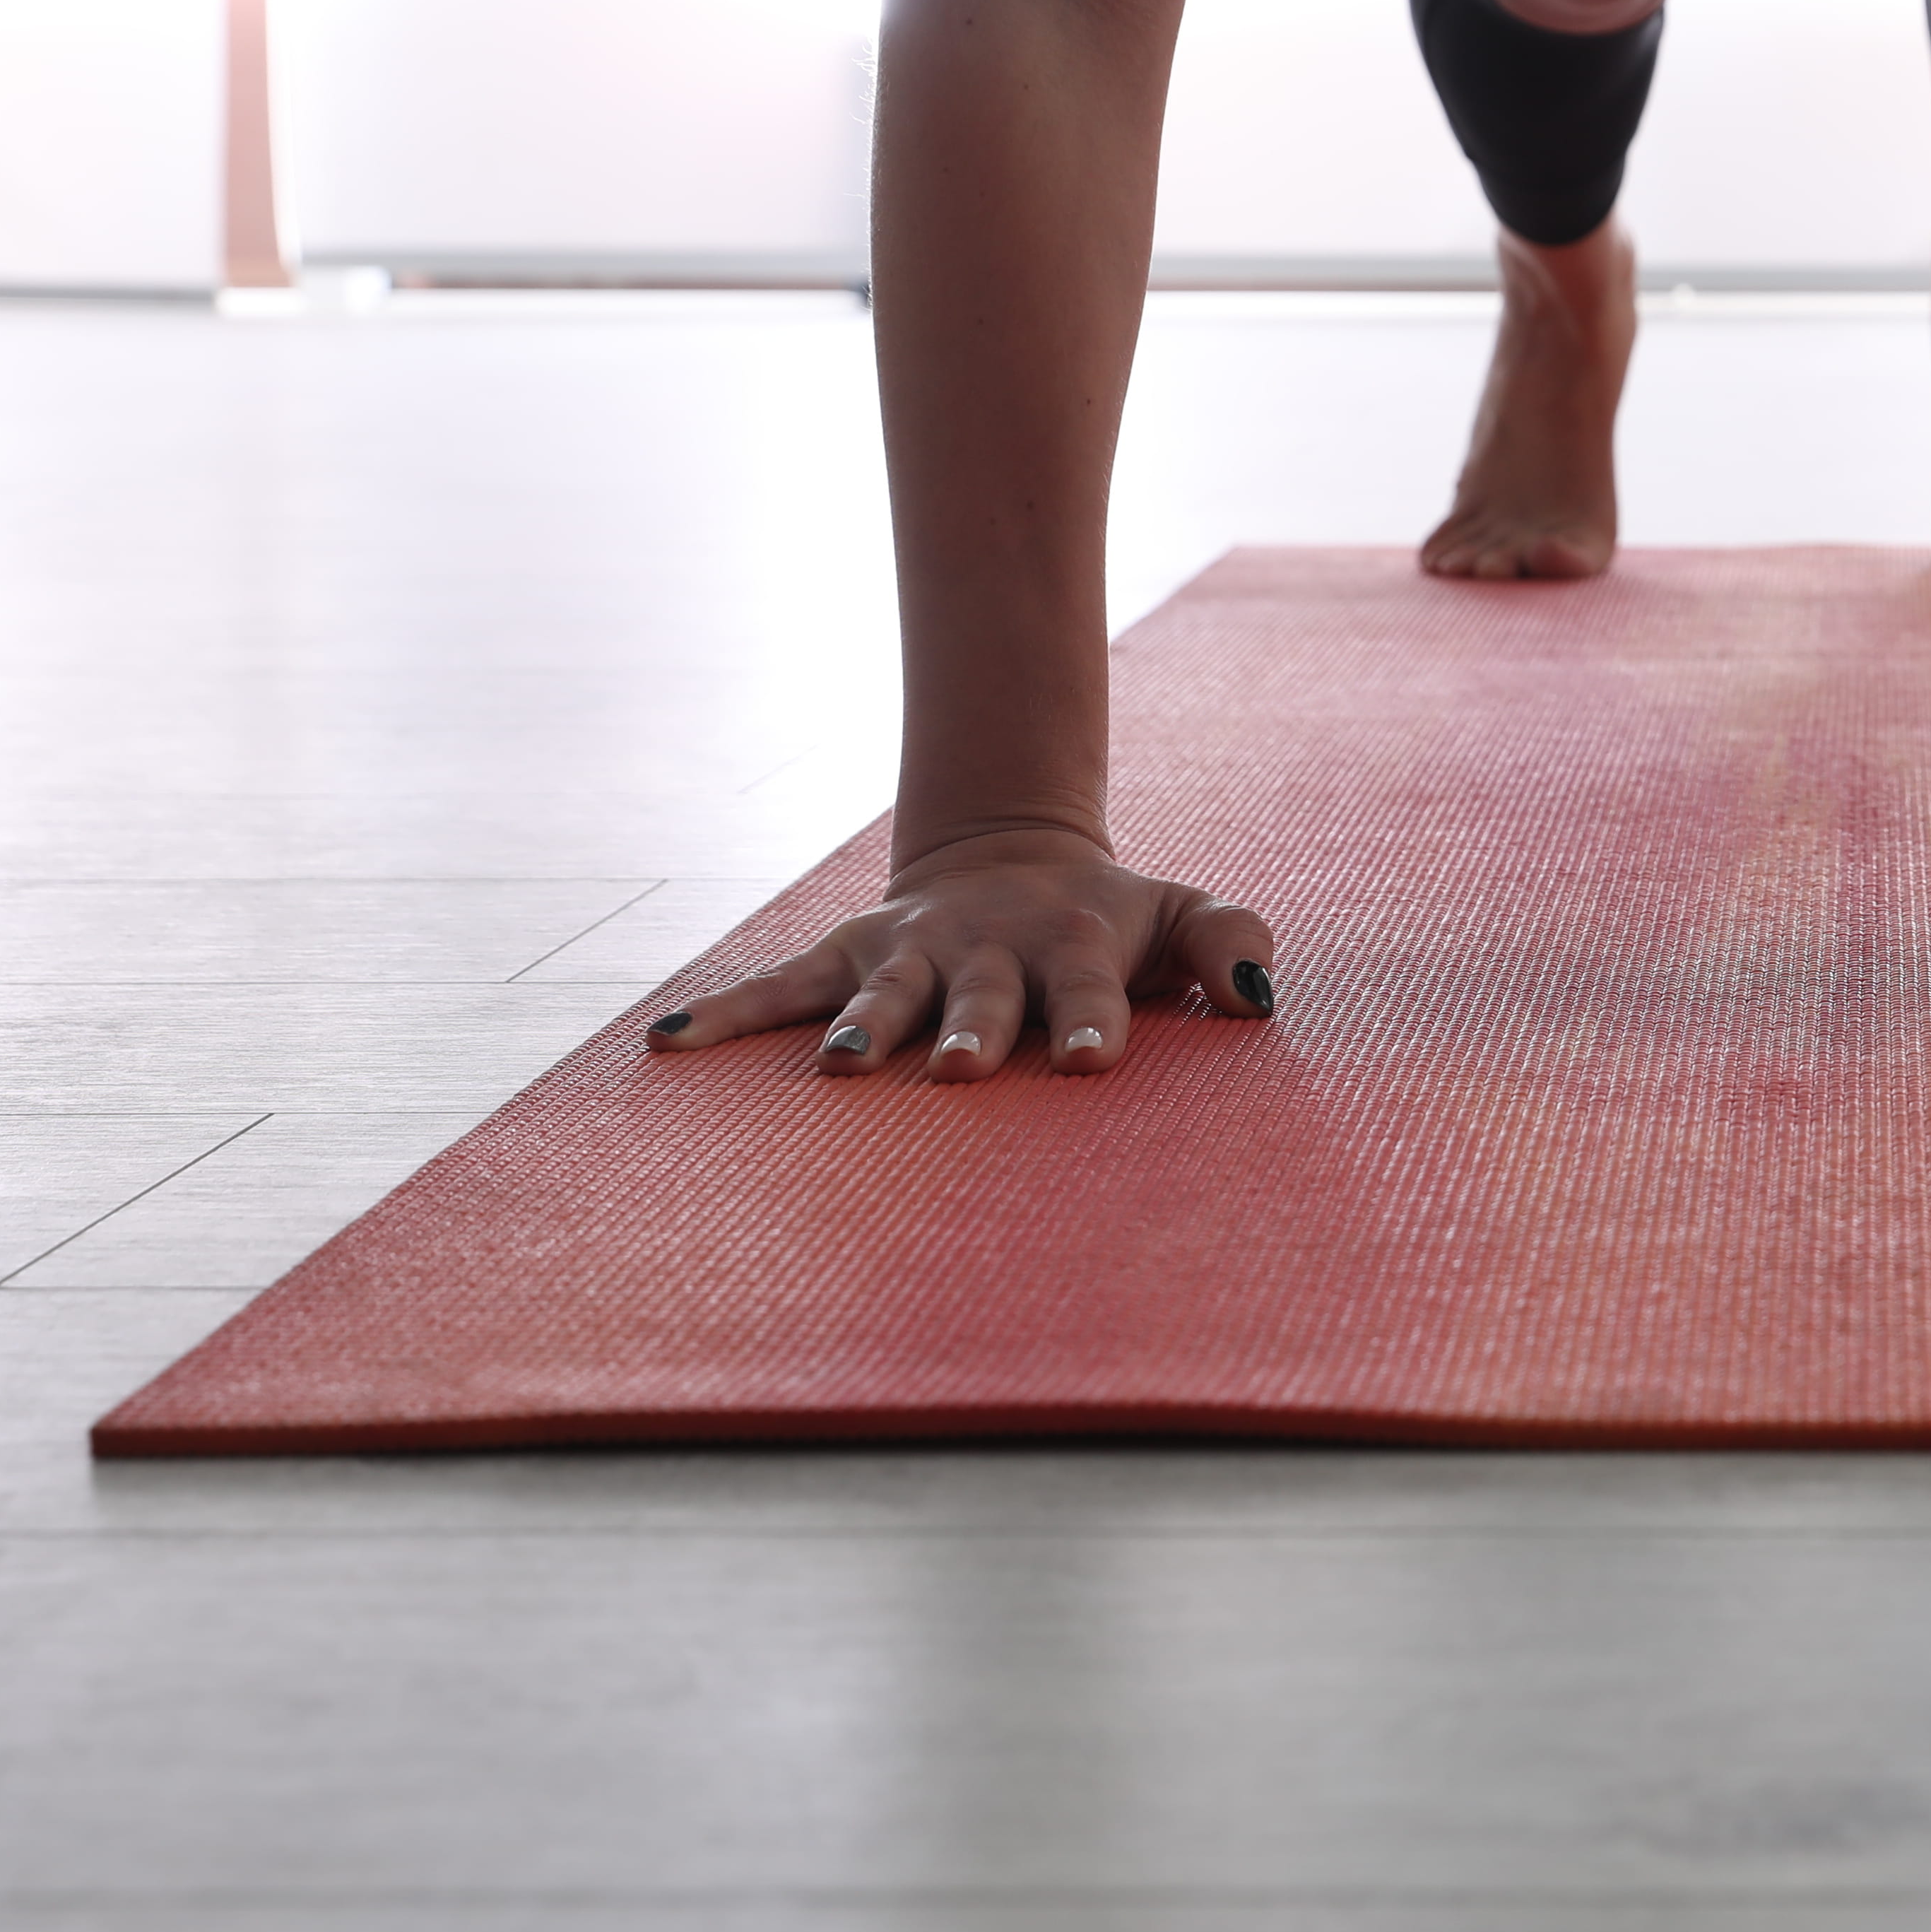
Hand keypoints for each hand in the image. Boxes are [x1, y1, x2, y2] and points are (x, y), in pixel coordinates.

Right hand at [642, 825, 1277, 1081]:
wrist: (1017, 859)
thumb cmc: (1113, 919)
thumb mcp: (1184, 914)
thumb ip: (1232, 943)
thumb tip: (1262, 999)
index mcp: (1073, 946)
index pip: (1092, 992)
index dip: (1094, 1023)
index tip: (1092, 1062)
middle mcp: (986, 949)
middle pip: (979, 997)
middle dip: (967, 1033)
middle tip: (955, 1072)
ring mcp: (911, 951)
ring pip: (881, 992)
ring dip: (859, 1026)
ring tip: (835, 1066)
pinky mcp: (850, 952)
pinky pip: (780, 982)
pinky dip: (725, 1011)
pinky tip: (668, 1043)